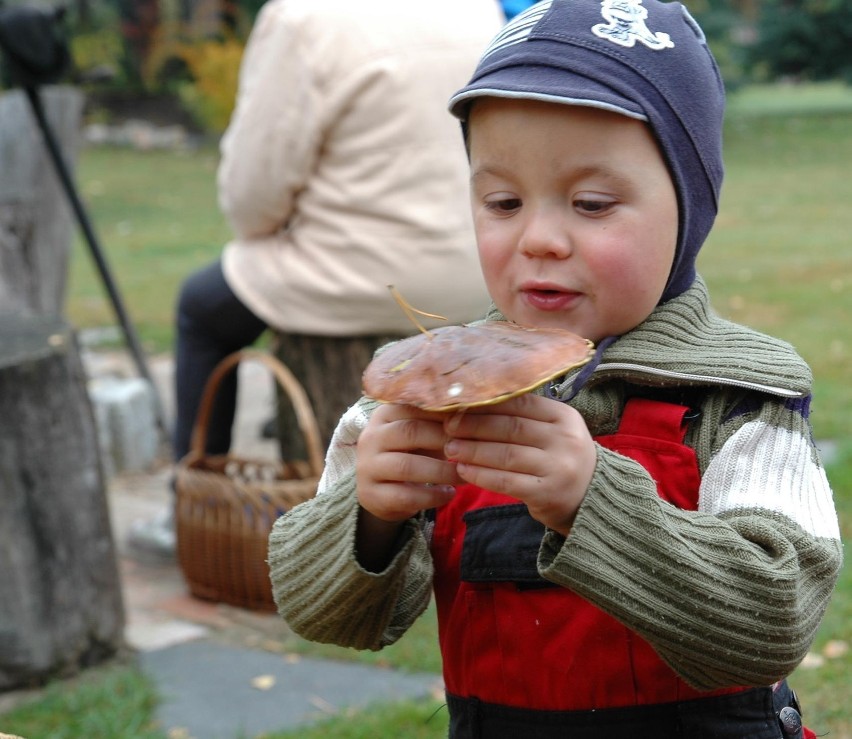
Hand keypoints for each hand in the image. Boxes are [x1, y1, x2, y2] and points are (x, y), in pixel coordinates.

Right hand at [355, 402, 461, 570]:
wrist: (380, 490)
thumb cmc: (410, 453)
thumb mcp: (420, 433)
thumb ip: (439, 422)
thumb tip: (476, 411)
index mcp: (384, 414)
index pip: (415, 406)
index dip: (445, 414)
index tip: (472, 422)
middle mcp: (371, 437)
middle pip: (409, 432)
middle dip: (444, 440)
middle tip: (471, 450)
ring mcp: (367, 466)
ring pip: (406, 466)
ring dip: (441, 472)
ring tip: (464, 476)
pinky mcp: (371, 494)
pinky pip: (405, 496)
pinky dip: (432, 496)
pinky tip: (448, 494)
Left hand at [443, 394, 595, 535]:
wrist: (590, 498)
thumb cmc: (559, 458)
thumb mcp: (553, 431)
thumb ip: (523, 417)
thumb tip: (472, 404)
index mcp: (564, 416)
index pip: (519, 403)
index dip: (486, 404)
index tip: (458, 405)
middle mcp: (565, 439)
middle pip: (510, 428)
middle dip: (474, 426)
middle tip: (448, 427)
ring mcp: (558, 467)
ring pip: (506, 455)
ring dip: (473, 451)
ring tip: (450, 449)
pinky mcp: (547, 493)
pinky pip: (507, 481)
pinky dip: (482, 475)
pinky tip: (463, 470)